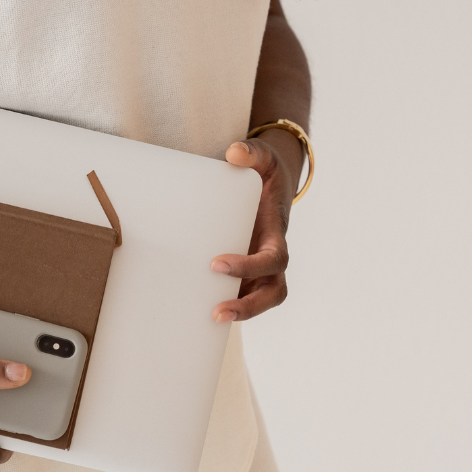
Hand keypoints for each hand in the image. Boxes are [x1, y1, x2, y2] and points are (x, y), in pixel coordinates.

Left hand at [211, 130, 302, 321]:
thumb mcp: (264, 159)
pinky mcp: (244, 276)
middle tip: (216, 311)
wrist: (269, 190)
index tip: (217, 263)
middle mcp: (271, 260)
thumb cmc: (265, 178)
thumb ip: (252, 152)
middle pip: (272, 293)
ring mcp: (258, 272)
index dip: (250, 266)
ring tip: (207, 319)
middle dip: (248, 307)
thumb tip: (233, 153)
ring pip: (258, 302)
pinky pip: (239, 298)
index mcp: (277, 237)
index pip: (273, 260)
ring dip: (237, 313)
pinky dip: (224, 305)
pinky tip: (195, 312)